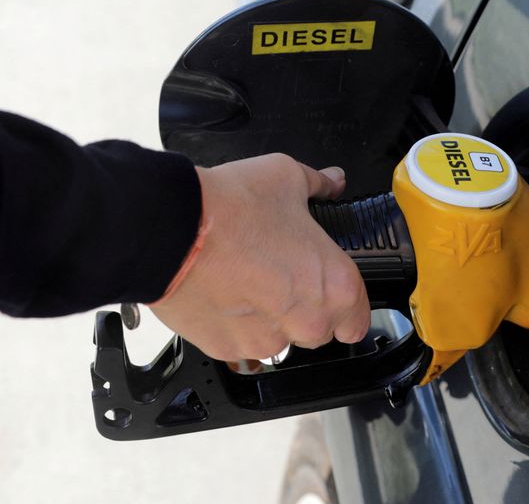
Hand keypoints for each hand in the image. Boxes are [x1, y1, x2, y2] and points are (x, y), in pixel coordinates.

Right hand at [150, 153, 370, 360]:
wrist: (170, 232)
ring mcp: (267, 341)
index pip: (358, 318)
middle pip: (319, 331)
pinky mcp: (227, 349)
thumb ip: (318, 185)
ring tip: (247, 281)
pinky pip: (241, 345)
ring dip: (270, 318)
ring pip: (279, 339)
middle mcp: (307, 321)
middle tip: (281, 275)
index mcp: (335, 286)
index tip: (332, 293)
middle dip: (306, 309)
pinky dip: (235, 326)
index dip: (347, 305)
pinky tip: (224, 294)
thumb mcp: (288, 178)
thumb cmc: (232, 208)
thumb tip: (331, 181)